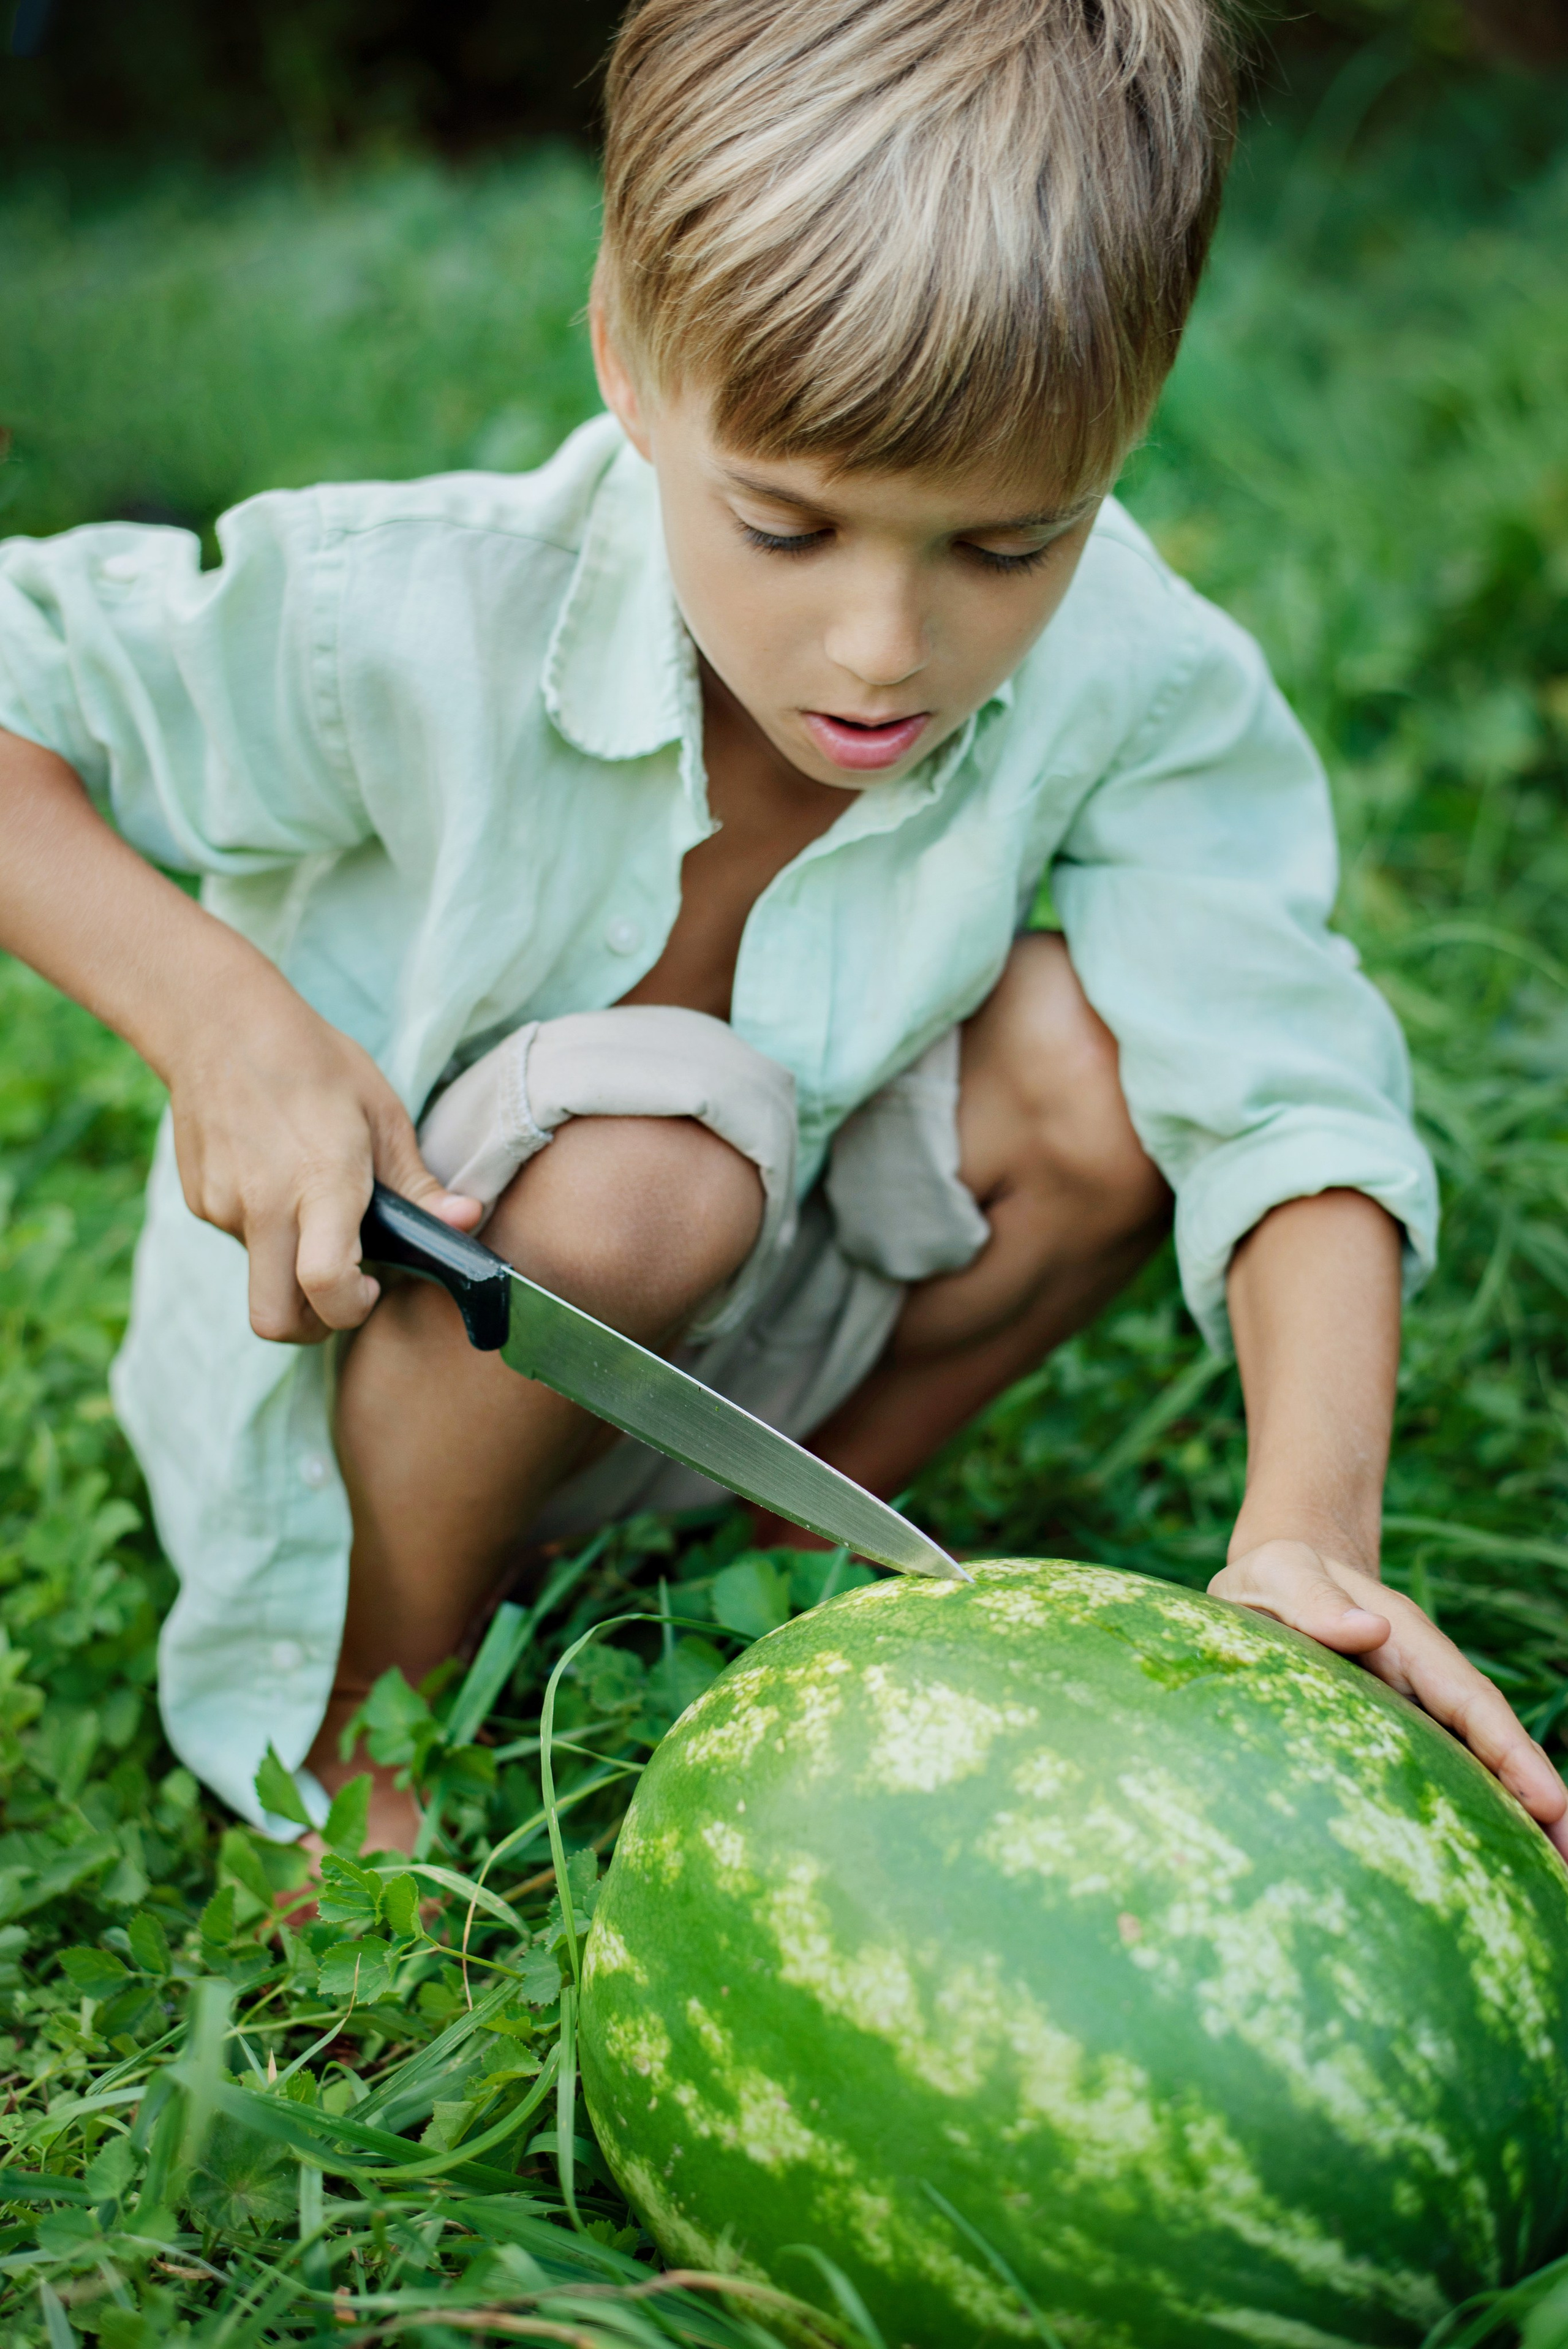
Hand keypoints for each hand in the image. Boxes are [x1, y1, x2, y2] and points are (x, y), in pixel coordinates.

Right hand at [168, 989, 480, 1343]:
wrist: (218, 1024)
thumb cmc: (314, 1062)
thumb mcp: (382, 1114)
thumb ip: (419, 1183)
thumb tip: (468, 1222)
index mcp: (319, 1184)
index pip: (324, 1286)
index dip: (351, 1310)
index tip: (372, 1290)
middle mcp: (263, 1207)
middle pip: (274, 1320)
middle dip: (313, 1326)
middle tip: (341, 1293)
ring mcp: (223, 1207)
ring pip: (259, 1279)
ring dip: (291, 1269)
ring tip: (313, 1210)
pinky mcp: (198, 1201)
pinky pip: (240, 1241)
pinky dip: (266, 1234)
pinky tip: (278, 1181)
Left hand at [1212, 1538, 1567, 1857]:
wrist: (1275, 1583)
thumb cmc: (1276, 1578)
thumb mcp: (1281, 1575)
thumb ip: (1314, 1601)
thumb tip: (1367, 1630)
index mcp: (1408, 1643)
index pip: (1470, 1702)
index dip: (1512, 1754)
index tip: (1550, 1803)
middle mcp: (1424, 1683)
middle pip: (1489, 1746)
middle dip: (1537, 1802)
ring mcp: (1413, 1712)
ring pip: (1471, 1769)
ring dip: (1511, 1820)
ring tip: (1548, 1881)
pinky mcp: (1392, 1737)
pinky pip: (1436, 1778)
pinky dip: (1467, 1815)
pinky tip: (1479, 1864)